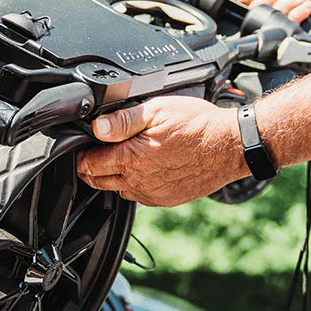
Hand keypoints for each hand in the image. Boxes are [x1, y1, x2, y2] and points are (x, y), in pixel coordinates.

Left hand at [75, 96, 246, 206]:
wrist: (229, 146)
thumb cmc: (197, 125)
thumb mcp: (158, 110)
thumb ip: (124, 120)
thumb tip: (97, 126)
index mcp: (132, 158)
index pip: (90, 164)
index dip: (80, 154)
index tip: (82, 145)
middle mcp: (139, 182)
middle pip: (98, 182)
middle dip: (89, 168)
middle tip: (91, 153)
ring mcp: (152, 194)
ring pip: (117, 191)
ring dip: (110, 177)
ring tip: (116, 159)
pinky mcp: (165, 200)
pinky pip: (137, 196)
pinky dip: (131, 185)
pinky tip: (139, 170)